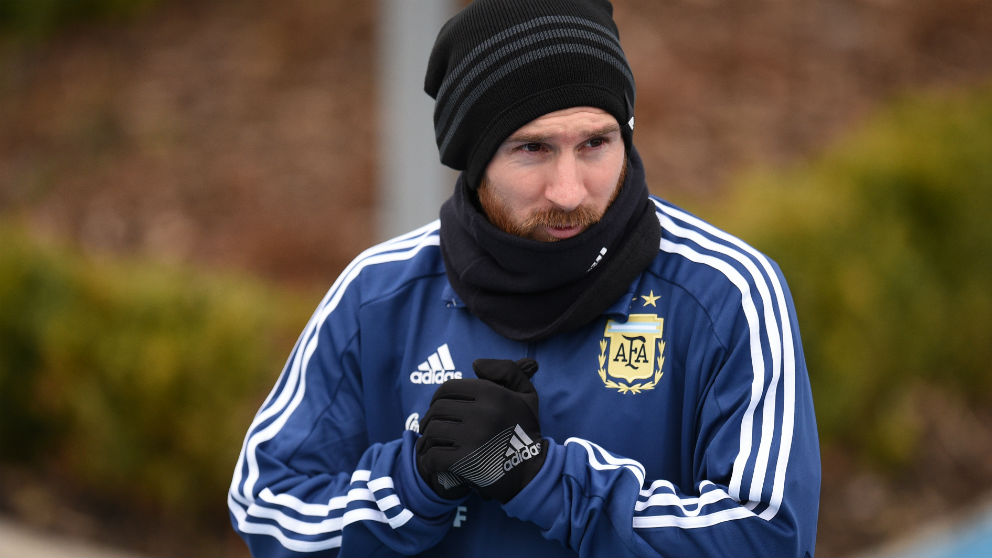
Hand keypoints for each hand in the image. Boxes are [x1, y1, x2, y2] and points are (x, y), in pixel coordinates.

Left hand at [415, 358, 544, 502]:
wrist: (532, 472)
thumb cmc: (524, 430)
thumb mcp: (526, 394)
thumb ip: (506, 370)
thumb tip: (475, 364)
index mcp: (493, 393)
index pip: (448, 388)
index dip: (438, 397)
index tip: (440, 409)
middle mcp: (484, 413)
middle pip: (437, 409)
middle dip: (429, 418)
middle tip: (431, 428)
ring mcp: (474, 438)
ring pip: (432, 431)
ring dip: (427, 439)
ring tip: (431, 444)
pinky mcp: (467, 462)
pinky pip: (433, 456)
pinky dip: (428, 460)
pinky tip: (432, 462)